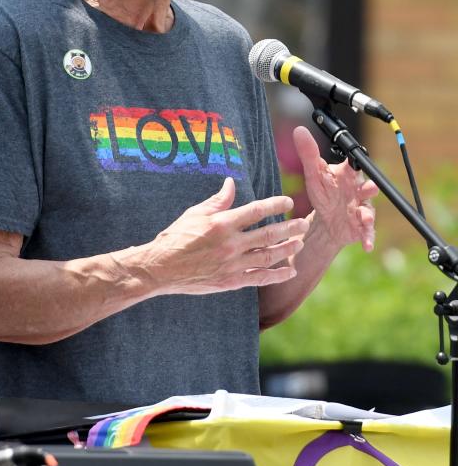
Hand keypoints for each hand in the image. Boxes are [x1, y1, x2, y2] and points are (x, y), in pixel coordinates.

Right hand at [139, 177, 308, 295]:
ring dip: (287, 249)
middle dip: (289, 228)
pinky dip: (276, 275)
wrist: (161, 268)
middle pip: (268, 234)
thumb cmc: (175, 238)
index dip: (275, 204)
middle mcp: (230, 244)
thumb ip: (217, 201)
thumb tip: (231, 183)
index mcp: (221, 224)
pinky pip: (259, 277)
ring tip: (300, 243)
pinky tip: (289, 271)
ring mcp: (232, 264)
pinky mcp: (230, 281)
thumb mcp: (194, 214)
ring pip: (268, 256)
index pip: (256, 211)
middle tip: (303, 223)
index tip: (288, 201)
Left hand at [293, 126, 377, 251]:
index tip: (354, 162)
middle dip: (370, 188)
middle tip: (370, 188)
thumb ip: (308, 154)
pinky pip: (367, 232)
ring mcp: (363, 208)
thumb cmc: (323, 193)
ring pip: (369, 210)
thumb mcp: (313, 175)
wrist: (327, 220)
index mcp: (347, 176)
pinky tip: (367, 246)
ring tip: (364, 218)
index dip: (355, 164)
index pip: (353, 166)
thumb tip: (299, 130)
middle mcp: (359, 191)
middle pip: (368, 187)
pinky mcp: (363, 226)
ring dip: (368, 214)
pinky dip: (368, 238)